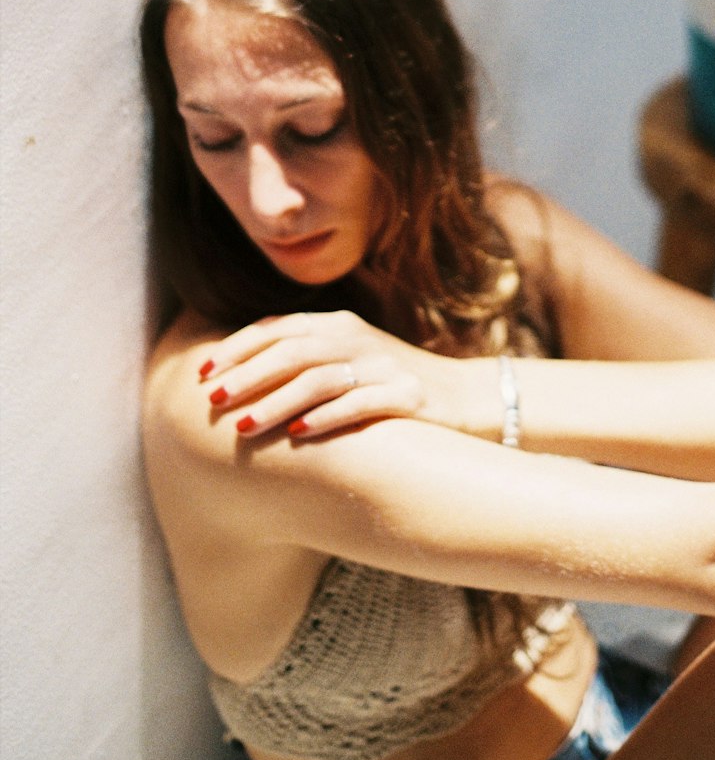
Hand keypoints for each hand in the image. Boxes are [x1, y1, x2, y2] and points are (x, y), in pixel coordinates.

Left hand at [199, 310, 441, 437]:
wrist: (466, 397)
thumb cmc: (391, 384)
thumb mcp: (347, 360)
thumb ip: (302, 358)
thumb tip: (237, 375)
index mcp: (339, 326)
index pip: (278, 329)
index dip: (237, 349)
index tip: (203, 374)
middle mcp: (358, 340)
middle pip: (293, 351)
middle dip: (248, 375)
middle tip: (213, 401)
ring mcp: (384, 366)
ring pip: (320, 378)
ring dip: (277, 401)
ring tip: (245, 427)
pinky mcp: (408, 396)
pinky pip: (361, 403)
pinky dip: (327, 417)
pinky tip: (300, 434)